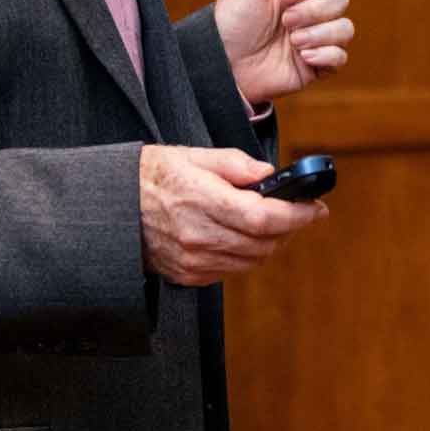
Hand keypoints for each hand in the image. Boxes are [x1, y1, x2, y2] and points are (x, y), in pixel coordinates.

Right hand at [138, 145, 325, 284]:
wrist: (112, 207)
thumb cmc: (152, 175)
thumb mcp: (193, 155)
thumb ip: (236, 164)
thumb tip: (269, 175)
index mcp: (202, 199)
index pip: (264, 218)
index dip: (297, 216)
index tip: (317, 208)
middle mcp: (198, 235)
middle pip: (264, 243)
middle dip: (291, 228)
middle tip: (301, 212)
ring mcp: (192, 260)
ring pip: (252, 261)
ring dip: (272, 244)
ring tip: (275, 223)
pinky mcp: (188, 275)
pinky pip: (232, 271)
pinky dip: (248, 255)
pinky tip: (245, 237)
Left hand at [214, 0, 352, 108]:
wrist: (224, 67)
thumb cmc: (231, 21)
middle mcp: (308, 9)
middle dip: (314, 11)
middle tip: (285, 22)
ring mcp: (315, 36)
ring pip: (346, 27)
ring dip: (320, 34)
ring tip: (293, 44)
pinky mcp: (316, 63)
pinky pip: (342, 56)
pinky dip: (326, 55)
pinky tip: (302, 59)